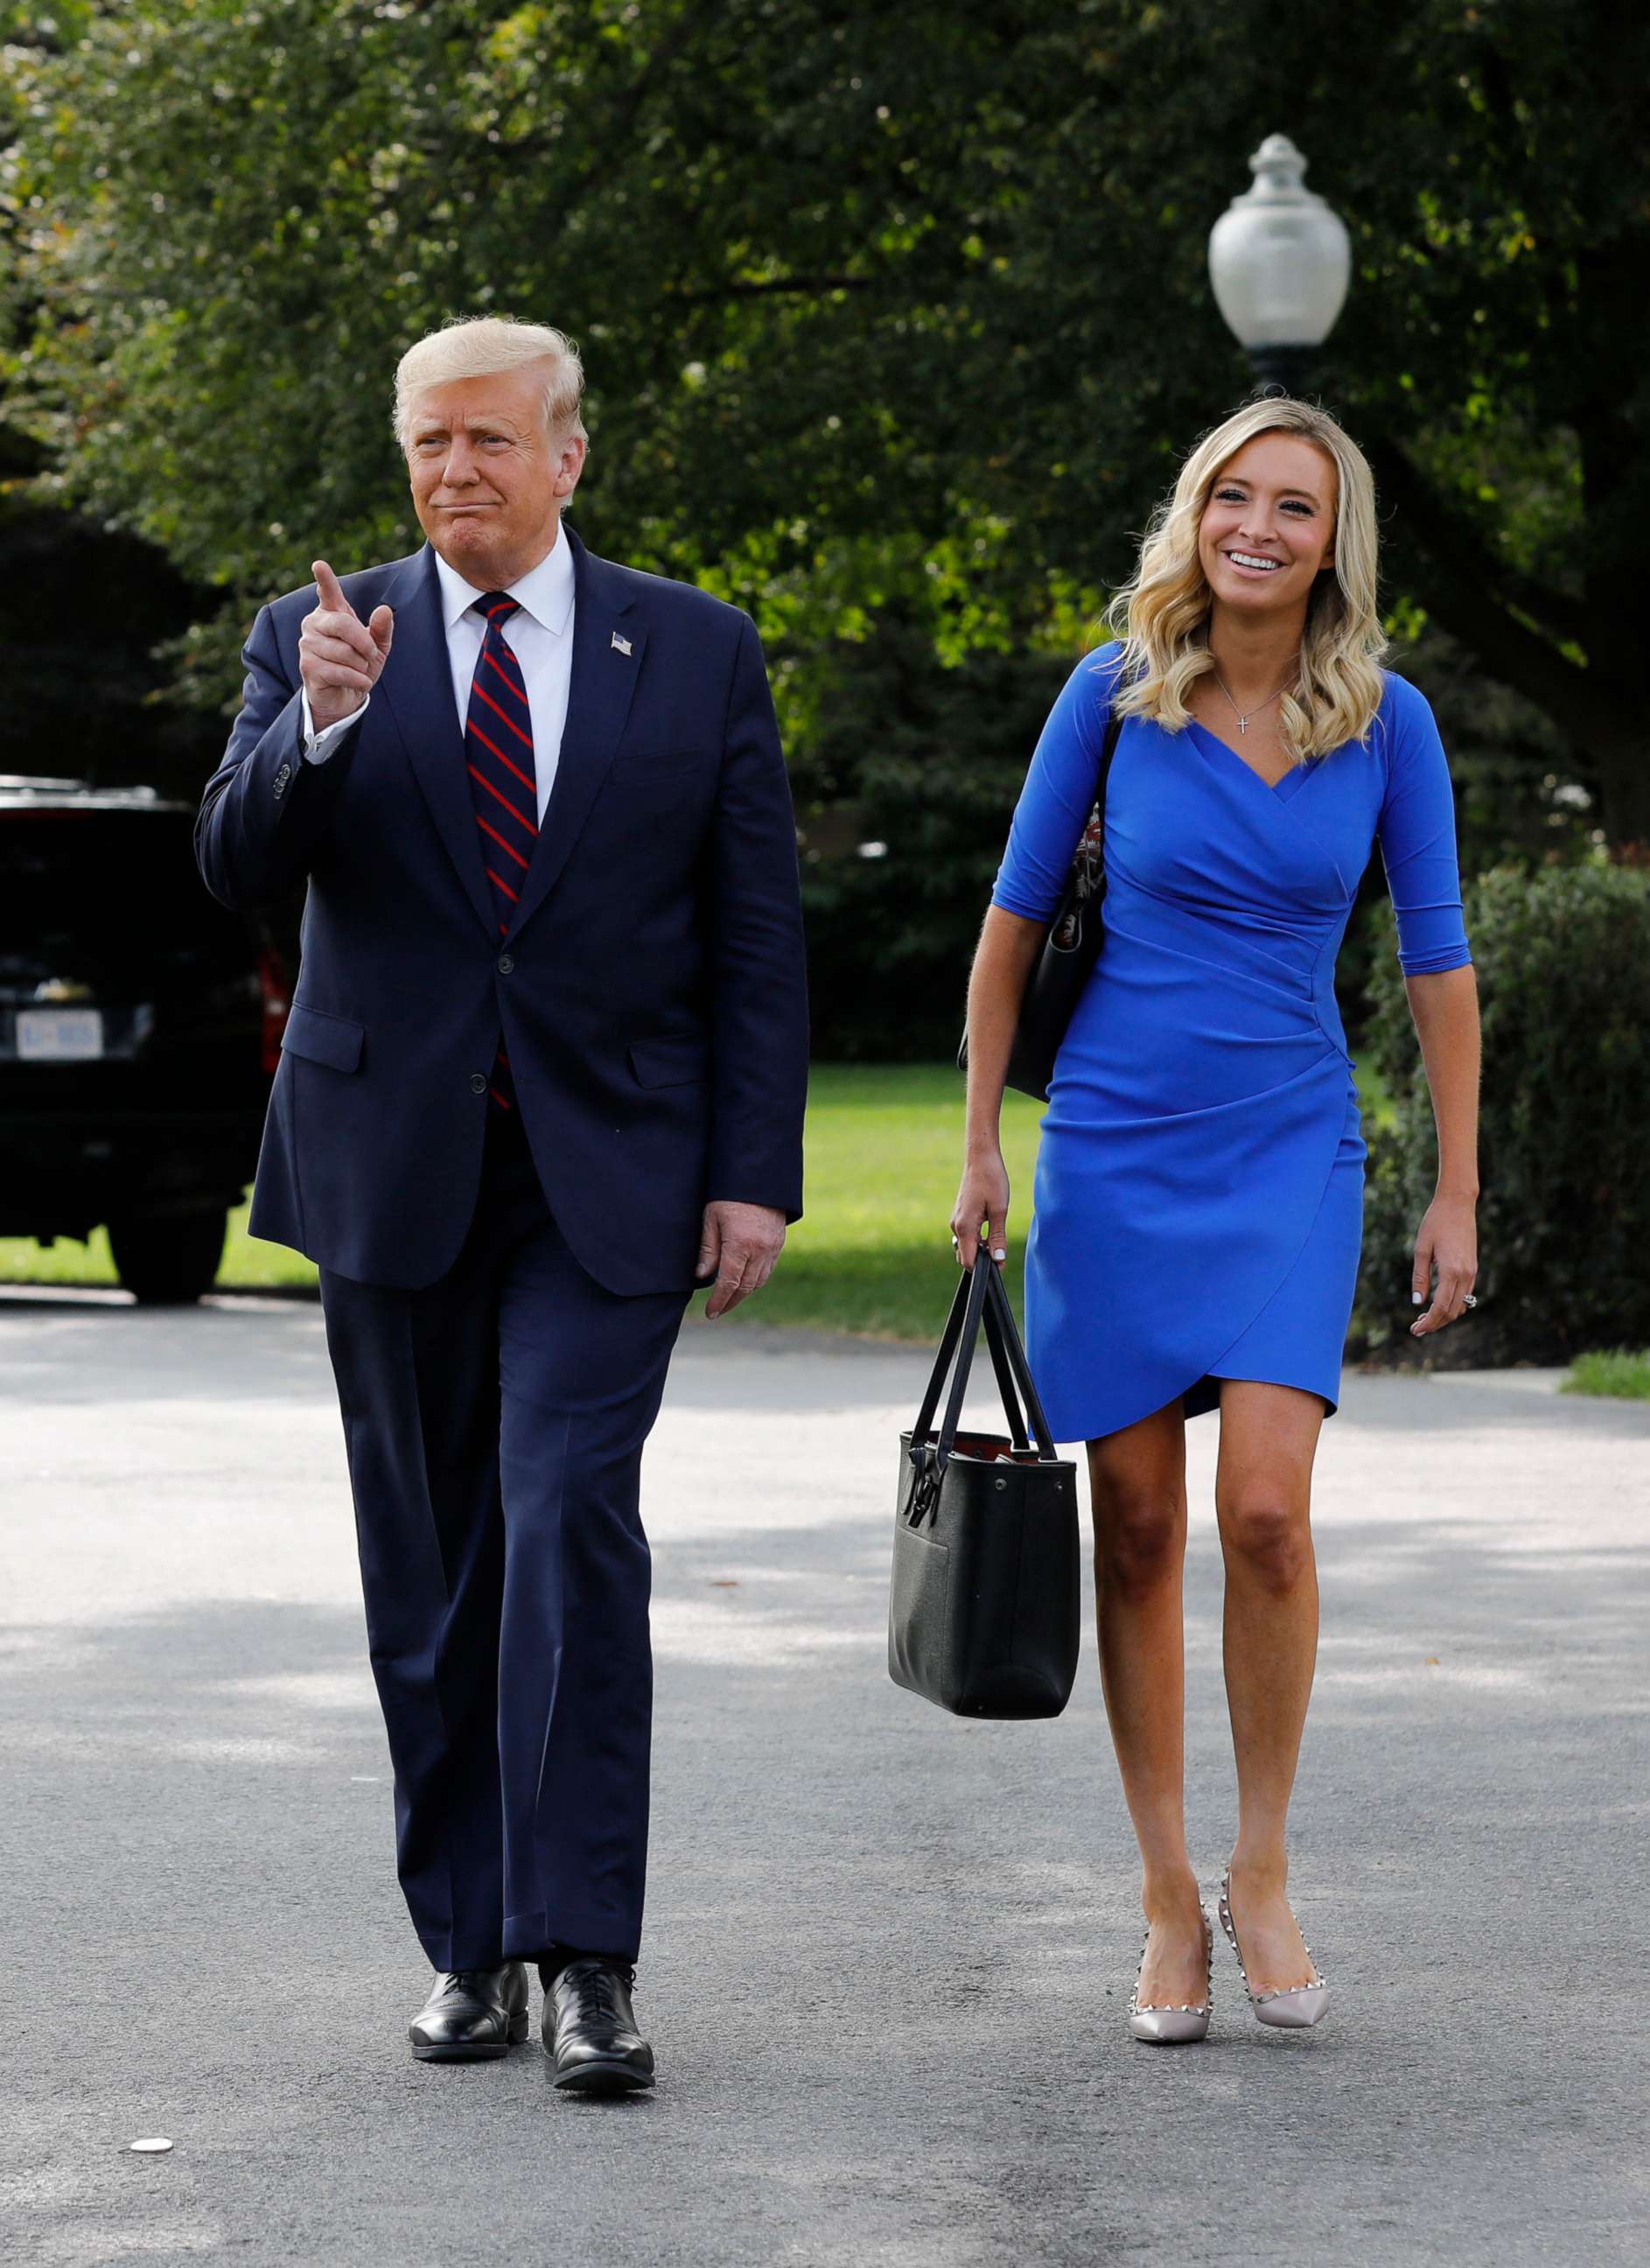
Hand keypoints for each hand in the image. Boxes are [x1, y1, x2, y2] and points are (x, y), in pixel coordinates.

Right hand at [299, 559, 393, 731]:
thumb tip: (385, 610)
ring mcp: (307, 645)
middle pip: (342, 624)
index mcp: (331, 613)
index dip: (325, 579)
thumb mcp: (377, 647)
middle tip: (370, 654)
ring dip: (361, 665)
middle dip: (364, 643)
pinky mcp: (308, 667)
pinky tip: (356, 682)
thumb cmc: (359, 665)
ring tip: (357, 670)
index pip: (328, 593)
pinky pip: (341, 671)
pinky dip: (357, 680)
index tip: (319, 565)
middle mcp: (314, 624)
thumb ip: (382, 629)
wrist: (346, 697)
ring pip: (344, 652)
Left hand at [696, 1201, 786, 1316]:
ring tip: (730, 1297)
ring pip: (759, 1281)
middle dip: (731, 1302)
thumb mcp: (711, 1218)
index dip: (719, 1301)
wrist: (759, 1175)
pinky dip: (756, 1279)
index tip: (711, 1313)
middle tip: (718, 1310)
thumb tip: (702, 1276)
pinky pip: (769, 1269)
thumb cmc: (729, 1194)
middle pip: (746, 1287)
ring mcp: (773, 1247)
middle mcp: (760, 1250)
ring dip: (744, 1292)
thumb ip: (708, 1250)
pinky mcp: (779, 1242)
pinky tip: (745, 1280)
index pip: (729, 1284)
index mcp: (740, 1245)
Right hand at [950, 1151, 1009, 1269]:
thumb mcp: (999, 1210)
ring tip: (997, 1237)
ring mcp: (956, 1220)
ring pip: (966, 1246)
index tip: (1000, 1263)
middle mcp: (956, 1226)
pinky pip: (967, 1235)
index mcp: (965, 1227)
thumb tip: (998, 1260)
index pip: (968, 1261)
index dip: (984, 1267)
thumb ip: (997, 1237)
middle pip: (966, 1256)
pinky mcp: (960, 1215)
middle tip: (1002, 1250)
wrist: (981, 1158)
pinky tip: (991, 1228)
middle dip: (982, 1260)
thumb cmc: (991, 1180)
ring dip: (980, 1248)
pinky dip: (978, 1239)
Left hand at [1410, 1192, 1477, 1334]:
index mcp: (1452, 1271)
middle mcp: (1466, 1275)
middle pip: (1452, 1312)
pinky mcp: (1473, 1268)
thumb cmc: (1435, 1223)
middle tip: (1417, 1329)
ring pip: (1460, 1306)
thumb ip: (1420, 1277)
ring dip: (1444, 1316)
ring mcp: (1472, 1273)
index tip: (1415, 1330)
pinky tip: (1437, 1305)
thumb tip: (1417, 1302)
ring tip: (1424, 1319)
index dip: (1428, 1323)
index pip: (1440, 1308)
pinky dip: (1452, 1305)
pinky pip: (1465, 1295)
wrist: (1458, 1204)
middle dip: (1435, 1324)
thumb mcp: (1421, 1249)